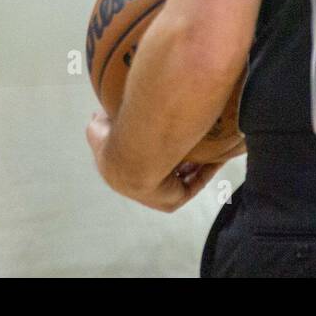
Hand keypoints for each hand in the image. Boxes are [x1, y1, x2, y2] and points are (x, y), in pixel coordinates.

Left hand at [86, 111, 221, 212]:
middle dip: (175, 155)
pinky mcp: (174, 200)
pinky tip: (218, 152)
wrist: (130, 158)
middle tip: (188, 136)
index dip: (151, 146)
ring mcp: (158, 195)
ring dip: (194, 162)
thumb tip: (99, 115)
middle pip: (162, 170)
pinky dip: (207, 168)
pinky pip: (194, 183)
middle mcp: (140, 186)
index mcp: (121, 172)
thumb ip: (99, 121)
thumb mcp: (97, 127)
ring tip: (207, 143)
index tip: (163, 129)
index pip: (138, 160)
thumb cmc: (114, 142)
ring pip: (180, 177)